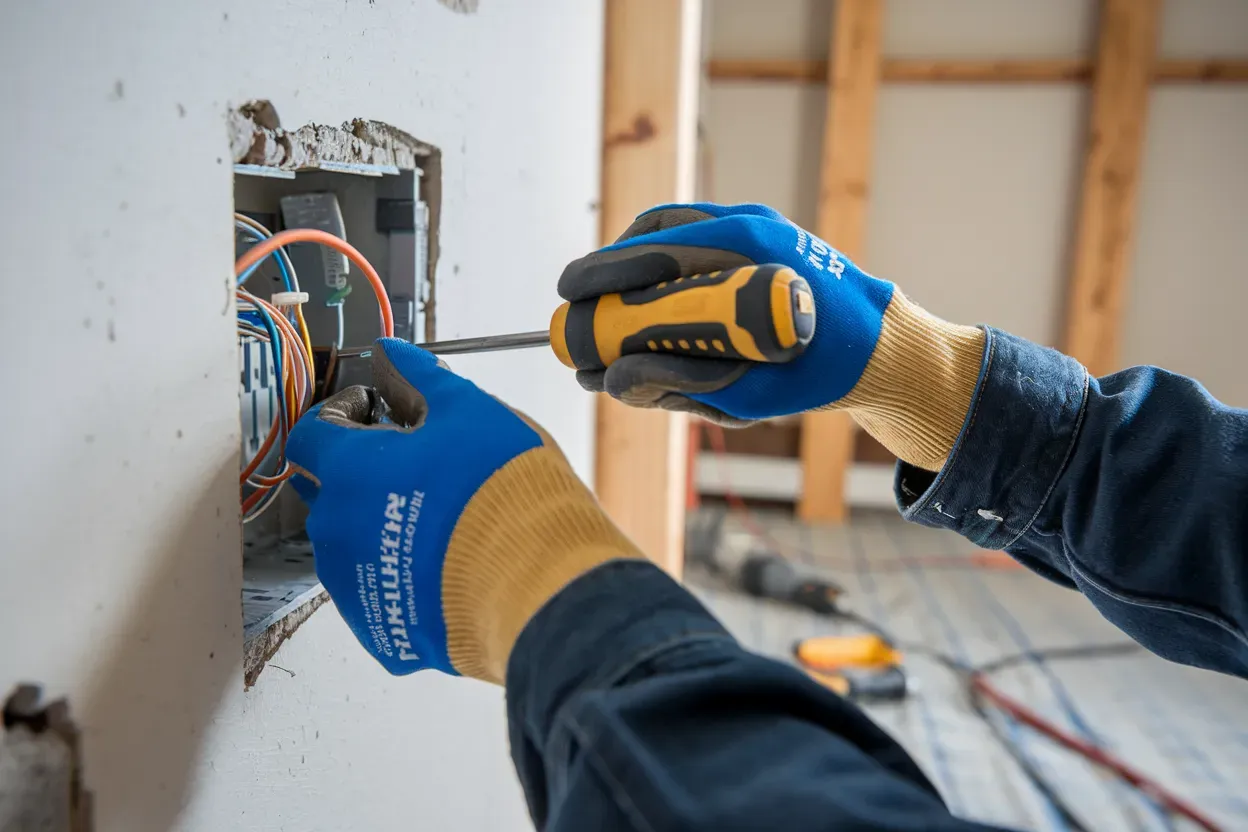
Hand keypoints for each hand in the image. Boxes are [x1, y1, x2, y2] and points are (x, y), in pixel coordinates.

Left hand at [286, 338, 640, 681]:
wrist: (536, 584)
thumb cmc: (503, 495)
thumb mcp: (468, 411)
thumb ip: (418, 378)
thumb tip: (389, 355)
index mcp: (348, 471)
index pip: (312, 433)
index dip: (342, 414)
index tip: (376, 410)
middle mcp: (336, 531)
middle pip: (326, 489)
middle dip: (358, 467)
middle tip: (410, 458)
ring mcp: (355, 587)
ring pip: (350, 543)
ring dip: (378, 521)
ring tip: (436, 513)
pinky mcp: (382, 632)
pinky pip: (378, 592)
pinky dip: (400, 572)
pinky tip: (444, 559)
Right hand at [559, 203, 893, 424]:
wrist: (878, 346)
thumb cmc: (817, 374)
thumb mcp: (747, 394)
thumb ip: (677, 388)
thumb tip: (609, 381)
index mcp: (748, 256)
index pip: (652, 252)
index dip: (601, 274)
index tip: (568, 297)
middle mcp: (749, 226)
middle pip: (652, 234)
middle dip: (609, 274)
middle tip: (581, 313)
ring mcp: (754, 223)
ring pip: (668, 228)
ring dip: (632, 266)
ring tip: (615, 313)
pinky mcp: (756, 232)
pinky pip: (692, 233)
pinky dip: (660, 261)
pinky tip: (651, 300)